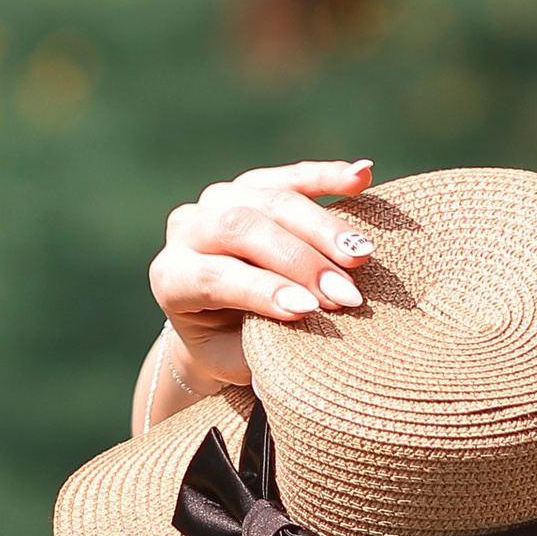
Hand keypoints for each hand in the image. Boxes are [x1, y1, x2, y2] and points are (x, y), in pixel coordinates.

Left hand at [140, 158, 376, 425]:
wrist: (216, 324)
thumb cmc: (230, 348)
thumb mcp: (235, 359)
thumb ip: (260, 346)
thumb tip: (305, 337)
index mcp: (173, 278)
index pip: (215, 277)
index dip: (264, 290)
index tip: (312, 309)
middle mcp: (188, 230)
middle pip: (243, 228)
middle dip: (301, 261)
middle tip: (347, 293)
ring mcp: (218, 200)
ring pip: (270, 199)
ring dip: (323, 226)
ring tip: (364, 254)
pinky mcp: (251, 184)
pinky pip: (291, 176)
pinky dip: (328, 177)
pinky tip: (363, 176)